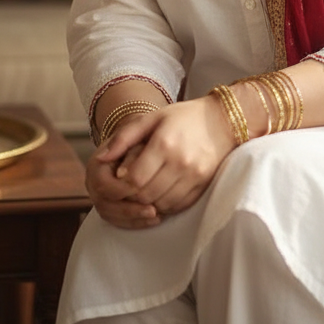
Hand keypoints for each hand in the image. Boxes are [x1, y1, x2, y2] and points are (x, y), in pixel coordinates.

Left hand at [92, 97, 235, 225]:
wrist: (223, 120)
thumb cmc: (183, 117)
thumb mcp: (152, 118)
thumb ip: (124, 138)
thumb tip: (101, 159)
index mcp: (165, 144)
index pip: (134, 179)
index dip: (121, 186)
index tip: (118, 180)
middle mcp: (181, 162)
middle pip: (146, 195)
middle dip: (132, 196)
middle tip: (128, 188)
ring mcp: (195, 176)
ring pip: (161, 205)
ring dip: (148, 203)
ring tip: (144, 190)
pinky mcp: (204, 185)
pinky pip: (178, 206)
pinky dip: (165, 205)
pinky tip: (161, 193)